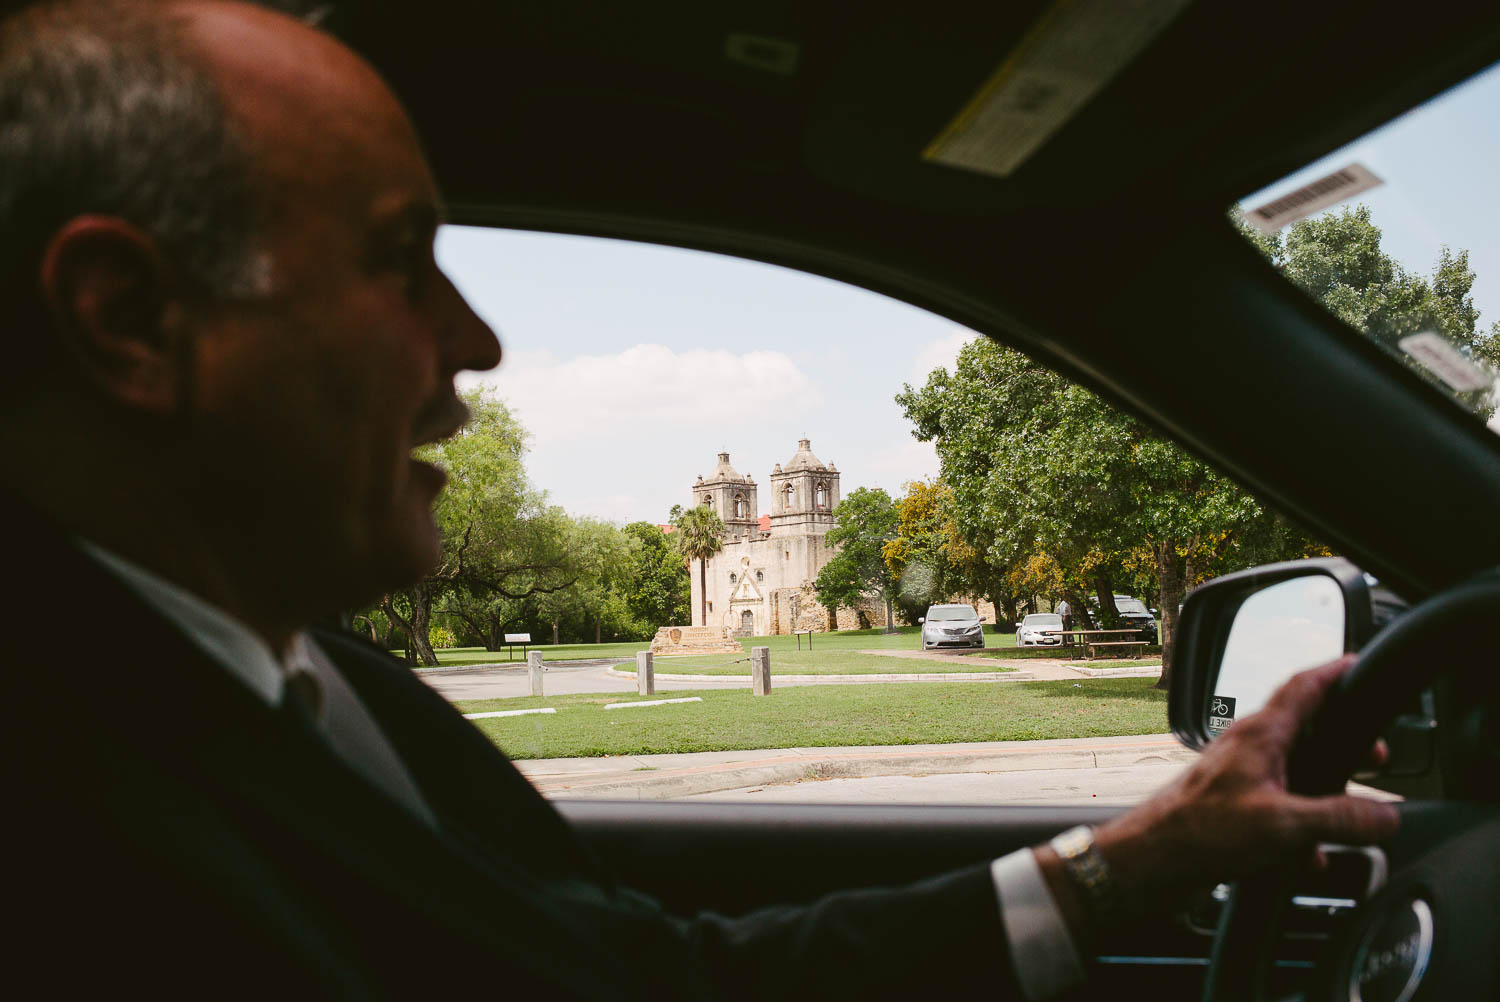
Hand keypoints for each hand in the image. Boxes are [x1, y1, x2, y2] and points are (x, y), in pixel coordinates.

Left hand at [1037, 655, 1399, 942]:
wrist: (1148, 859)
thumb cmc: (1199, 831)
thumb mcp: (1284, 825)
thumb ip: (1340, 818)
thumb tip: (1385, 817)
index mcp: (1261, 735)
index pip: (1304, 686)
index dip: (1336, 671)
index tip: (1361, 664)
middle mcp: (1248, 746)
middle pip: (1305, 726)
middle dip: (1344, 740)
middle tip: (1375, 756)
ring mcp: (1237, 773)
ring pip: (1294, 769)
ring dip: (1324, 789)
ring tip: (1349, 813)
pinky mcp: (1230, 804)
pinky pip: (1278, 804)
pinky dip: (1301, 824)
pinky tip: (1309, 854)